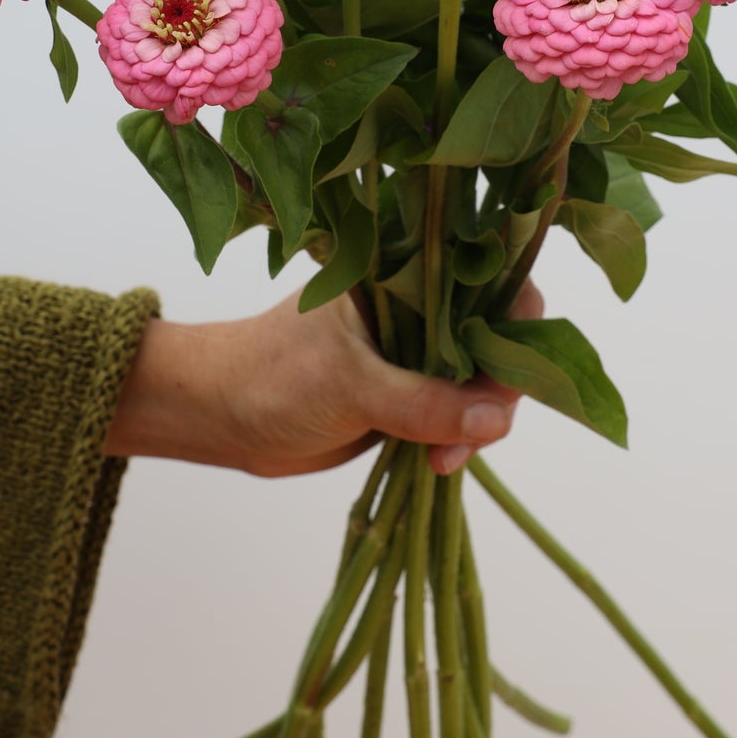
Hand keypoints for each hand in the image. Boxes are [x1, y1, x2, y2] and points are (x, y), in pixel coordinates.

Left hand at [104, 283, 542, 477]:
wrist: (222, 418)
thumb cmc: (273, 378)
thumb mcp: (351, 386)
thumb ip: (423, 401)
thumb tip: (495, 419)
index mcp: (405, 274)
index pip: (487, 280)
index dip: (514, 321)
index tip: (513, 373)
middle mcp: (419, 307)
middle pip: (496, 335)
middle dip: (499, 385)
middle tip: (479, 431)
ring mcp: (416, 353)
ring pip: (480, 381)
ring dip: (478, 422)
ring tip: (447, 459)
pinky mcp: (410, 395)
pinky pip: (456, 413)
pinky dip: (459, 439)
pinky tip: (443, 463)